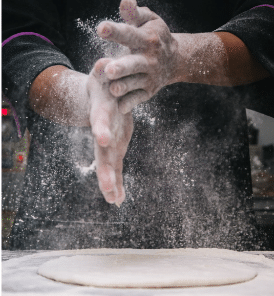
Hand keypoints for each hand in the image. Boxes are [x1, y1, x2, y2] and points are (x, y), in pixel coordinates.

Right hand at [87, 58, 133, 204]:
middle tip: (109, 190)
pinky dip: (117, 183)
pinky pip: (116, 168)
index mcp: (102, 114)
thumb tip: (104, 62)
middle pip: (103, 154)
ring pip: (109, 167)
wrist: (102, 99)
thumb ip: (103, 70)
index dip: (102, 130)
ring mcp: (108, 144)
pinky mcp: (114, 149)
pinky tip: (119, 200)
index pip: (101, 123)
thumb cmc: (105, 87)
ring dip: (111, 184)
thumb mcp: (103, 76)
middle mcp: (103, 133)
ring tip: (115, 201)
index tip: (104, 140)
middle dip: (106, 171)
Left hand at [97, 0, 177, 113]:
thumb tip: (124, 0)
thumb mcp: (149, 21)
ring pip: (135, 84)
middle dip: (122, 67)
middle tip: (109, 70)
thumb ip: (134, 13)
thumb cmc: (156, 37)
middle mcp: (149, 60)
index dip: (116, 32)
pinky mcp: (148, 92)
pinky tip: (120, 108)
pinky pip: (138, 98)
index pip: (129, 34)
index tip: (101, 29)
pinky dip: (130, 103)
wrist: (175, 60)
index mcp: (147, 40)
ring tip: (113, 90)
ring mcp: (149, 77)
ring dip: (124, 87)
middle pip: (134, 64)